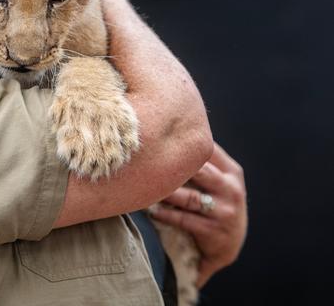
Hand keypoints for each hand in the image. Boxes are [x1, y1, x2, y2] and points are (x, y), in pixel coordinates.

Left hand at [150, 142, 246, 286]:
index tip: (158, 137)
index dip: (184, 141)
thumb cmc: (214, 204)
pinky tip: (151, 210)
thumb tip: (166, 133)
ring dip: (165, 193)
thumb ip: (201, 161)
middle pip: (199, 170)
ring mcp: (224, 211)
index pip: (208, 149)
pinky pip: (183, 219)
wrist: (227, 246)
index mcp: (232, 171)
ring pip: (189, 197)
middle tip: (147, 162)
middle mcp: (231, 189)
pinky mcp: (214, 232)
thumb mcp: (217, 181)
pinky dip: (165, 214)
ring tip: (145, 188)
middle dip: (173, 166)